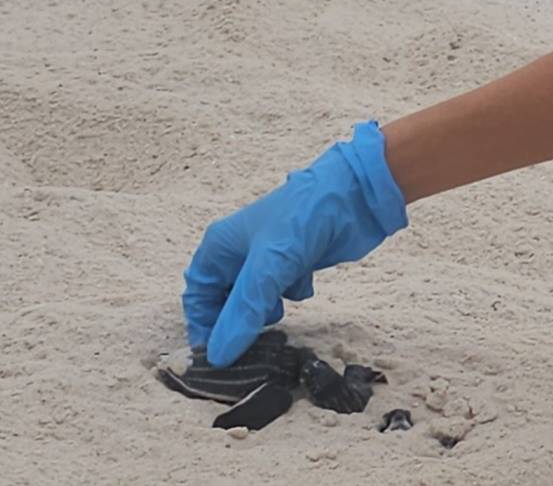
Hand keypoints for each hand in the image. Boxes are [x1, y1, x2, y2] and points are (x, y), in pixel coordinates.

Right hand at [182, 121, 408, 365]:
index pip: (198, 296)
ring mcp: (267, 259)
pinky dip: (291, 293)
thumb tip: (218, 356)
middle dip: (238, 321)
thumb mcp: (268, 268)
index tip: (217, 356)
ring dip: (266, 309)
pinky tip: (304, 282)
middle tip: (252, 342)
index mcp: (219, 246)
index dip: (205, 326)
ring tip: (279, 305)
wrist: (354, 197)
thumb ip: (243, 312)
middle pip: (225, 302)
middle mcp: (238, 253)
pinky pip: (281, 293)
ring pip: (255, 300)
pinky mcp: (293, 264)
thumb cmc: (302, 219)